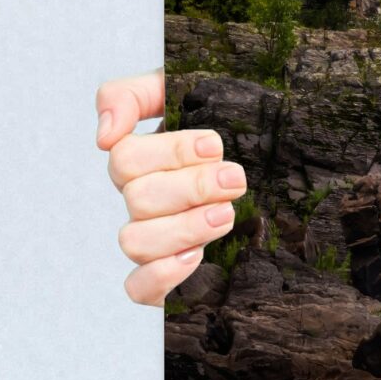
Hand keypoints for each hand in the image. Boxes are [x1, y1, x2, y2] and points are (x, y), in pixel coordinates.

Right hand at [96, 71, 245, 305]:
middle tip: (235, 179)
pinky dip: (162, 275)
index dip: (169, 153)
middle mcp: (141, 200)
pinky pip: (138, 288)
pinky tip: (196, 257)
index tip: (216, 145)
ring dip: (183, 228)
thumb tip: (104, 135)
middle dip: (191, 187)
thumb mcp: (183, 91)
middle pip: (138, 198)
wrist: (275, 164)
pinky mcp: (166, 277)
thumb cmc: (224, 123)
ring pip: (135, 242)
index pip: (126, 157)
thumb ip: (133, 95)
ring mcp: (152, 238)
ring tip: (226, 214)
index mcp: (142, 159)